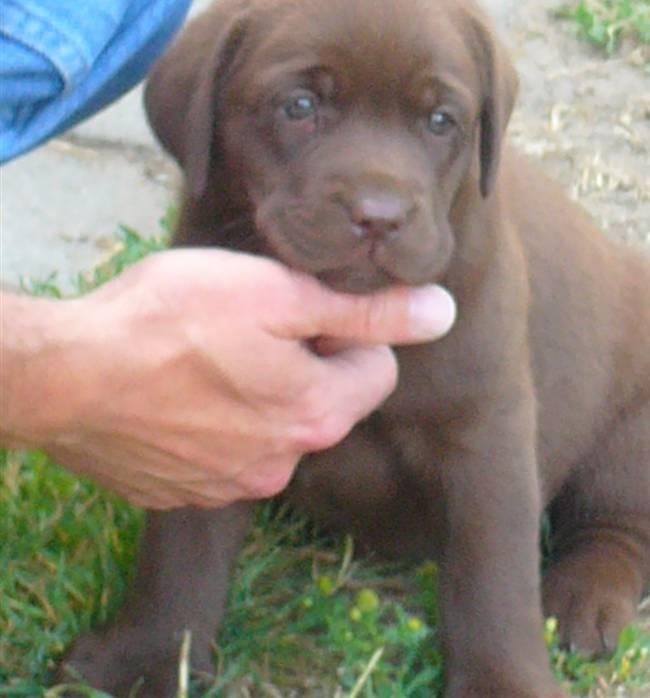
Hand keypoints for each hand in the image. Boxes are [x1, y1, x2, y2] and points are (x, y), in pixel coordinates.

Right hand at [1, 248, 454, 508]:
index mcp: (318, 414)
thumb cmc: (171, 319)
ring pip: (272, 425)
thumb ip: (367, 311)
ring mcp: (230, 485)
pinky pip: (225, 451)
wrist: (68, 375)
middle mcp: (283, 464)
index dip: (344, 329)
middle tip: (246, 325)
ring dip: (255, 391)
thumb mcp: (278, 294)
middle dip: (301, 360)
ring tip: (204, 354)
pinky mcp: (184, 491)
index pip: (378, 369)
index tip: (296, 309)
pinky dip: (214, 422)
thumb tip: (443, 312)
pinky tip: (177, 389)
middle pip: (324, 399)